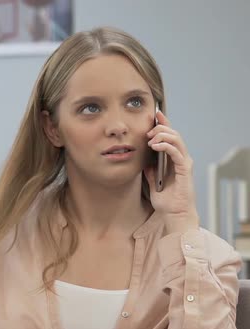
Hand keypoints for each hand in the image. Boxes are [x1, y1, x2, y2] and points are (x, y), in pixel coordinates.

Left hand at [144, 111, 198, 233]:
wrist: (174, 214)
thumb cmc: (166, 200)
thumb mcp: (151, 182)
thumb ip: (149, 170)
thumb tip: (143, 161)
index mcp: (173, 159)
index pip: (170, 136)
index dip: (164, 123)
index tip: (155, 113)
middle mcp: (181, 158)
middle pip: (174, 134)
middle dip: (160, 128)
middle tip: (147, 131)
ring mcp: (184, 163)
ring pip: (177, 140)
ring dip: (162, 135)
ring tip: (150, 138)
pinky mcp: (185, 170)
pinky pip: (177, 153)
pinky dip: (167, 146)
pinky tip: (155, 146)